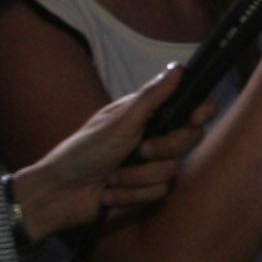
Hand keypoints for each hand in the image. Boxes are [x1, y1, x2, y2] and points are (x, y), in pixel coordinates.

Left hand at [11, 67, 205, 241]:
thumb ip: (152, 96)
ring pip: (172, 169)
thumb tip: (178, 68)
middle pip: (189, 138)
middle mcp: (154, 138)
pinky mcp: (145, 190)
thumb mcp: (120, 121)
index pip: (192, 107)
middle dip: (164, 148)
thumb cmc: (84, 151)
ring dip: (138, 176)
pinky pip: (158, 192)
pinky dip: (131, 193)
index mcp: (148, 116)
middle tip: (141, 150)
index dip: (201, 111)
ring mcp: (151, 165)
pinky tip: (110, 192)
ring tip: (112, 177)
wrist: (60, 193)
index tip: (194, 119)